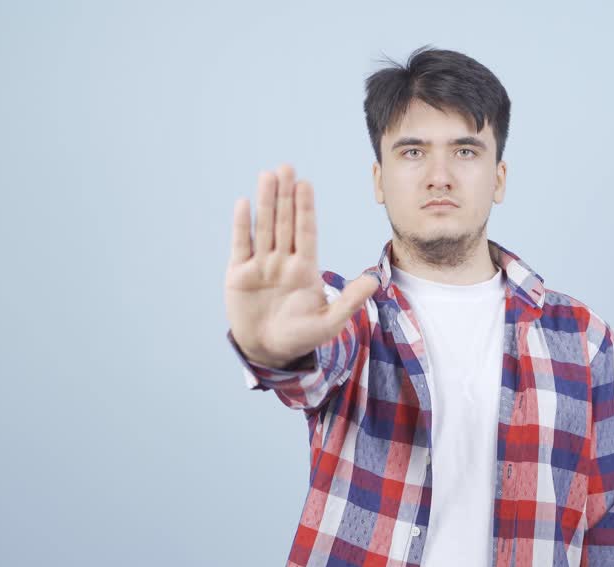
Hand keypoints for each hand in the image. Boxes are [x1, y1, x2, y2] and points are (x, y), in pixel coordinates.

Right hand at [225, 163, 378, 367]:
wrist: (269, 351)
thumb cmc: (301, 337)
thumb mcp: (329, 323)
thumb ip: (349, 301)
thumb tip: (374, 280)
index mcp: (305, 269)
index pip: (306, 232)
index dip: (305, 208)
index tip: (306, 184)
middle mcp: (283, 261)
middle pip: (284, 222)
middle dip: (285, 196)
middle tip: (287, 167)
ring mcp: (261, 265)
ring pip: (264, 227)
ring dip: (265, 202)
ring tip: (268, 176)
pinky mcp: (239, 273)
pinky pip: (241, 244)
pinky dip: (242, 225)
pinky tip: (244, 203)